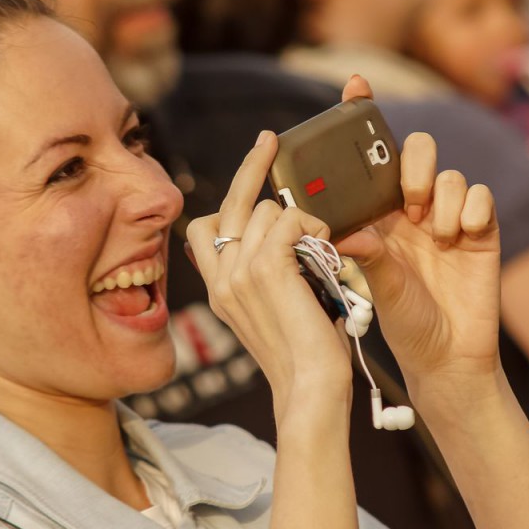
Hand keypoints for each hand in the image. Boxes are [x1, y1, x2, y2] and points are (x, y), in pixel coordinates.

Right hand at [185, 132, 351, 405]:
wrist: (310, 388)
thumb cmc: (305, 356)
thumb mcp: (275, 312)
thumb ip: (267, 277)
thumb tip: (281, 239)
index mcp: (218, 288)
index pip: (202, 227)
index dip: (226, 200)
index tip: (251, 181)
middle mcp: (221, 277)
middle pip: (229, 203)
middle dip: (252, 165)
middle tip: (270, 140)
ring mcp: (240, 272)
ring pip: (266, 209)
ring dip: (302, 219)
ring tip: (322, 249)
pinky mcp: (267, 268)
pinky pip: (288, 218)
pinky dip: (313, 227)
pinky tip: (326, 250)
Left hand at [332, 80, 500, 389]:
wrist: (448, 356)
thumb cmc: (405, 322)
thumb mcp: (379, 287)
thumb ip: (368, 254)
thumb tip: (348, 229)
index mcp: (378, 215)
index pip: (370, 159)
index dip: (364, 117)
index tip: (355, 85)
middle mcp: (413, 209)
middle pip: (419, 151)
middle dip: (415, 168)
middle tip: (410, 204)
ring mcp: (450, 217)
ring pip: (452, 174)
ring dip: (443, 201)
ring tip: (438, 238)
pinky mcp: (482, 230)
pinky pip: (480, 196)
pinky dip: (471, 211)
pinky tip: (462, 239)